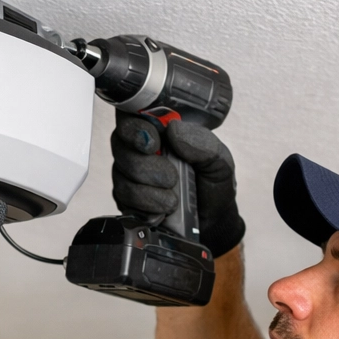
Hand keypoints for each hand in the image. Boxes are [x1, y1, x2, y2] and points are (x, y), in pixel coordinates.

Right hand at [110, 115, 245, 255]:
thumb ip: (202, 142)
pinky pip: (123, 201)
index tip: (153, 144)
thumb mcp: (219, 160)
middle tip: (171, 178)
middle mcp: (139, 150)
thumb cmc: (212, 186)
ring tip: (172, 200)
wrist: (212, 222)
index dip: (134, 127)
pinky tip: (162, 212)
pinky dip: (144, 208)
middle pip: (120, 146)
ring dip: (147, 192)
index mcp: (161, 131)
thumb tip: (174, 130)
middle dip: (145, 165)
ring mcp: (130, 175)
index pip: (131, 115)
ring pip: (121, 176)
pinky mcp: (127, 200)